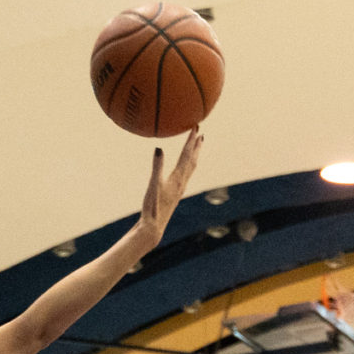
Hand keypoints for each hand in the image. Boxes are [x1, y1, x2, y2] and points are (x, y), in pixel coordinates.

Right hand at [130, 130, 202, 251]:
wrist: (154, 226)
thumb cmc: (152, 206)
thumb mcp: (153, 184)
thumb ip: (156, 166)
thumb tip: (159, 148)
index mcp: (178, 178)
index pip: (186, 155)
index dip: (191, 140)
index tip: (195, 127)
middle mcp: (182, 182)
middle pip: (193, 159)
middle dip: (196, 145)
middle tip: (200, 132)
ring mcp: (180, 188)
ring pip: (191, 167)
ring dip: (194, 154)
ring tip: (197, 145)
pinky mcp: (177, 193)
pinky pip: (186, 174)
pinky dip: (188, 164)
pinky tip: (184, 166)